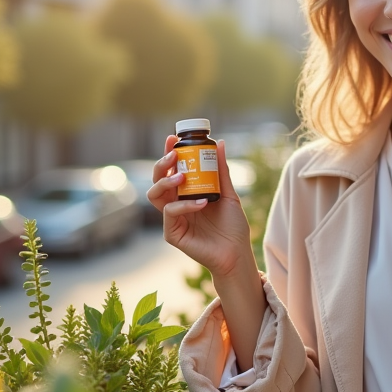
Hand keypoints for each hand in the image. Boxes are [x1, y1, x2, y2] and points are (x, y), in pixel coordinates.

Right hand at [148, 136, 254, 280]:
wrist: (237, 252)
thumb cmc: (233, 226)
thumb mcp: (228, 193)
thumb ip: (221, 170)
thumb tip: (220, 143)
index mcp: (186, 193)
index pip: (171, 170)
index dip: (169, 154)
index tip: (173, 139)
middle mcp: (176, 203)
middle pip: (157, 180)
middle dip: (161, 164)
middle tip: (174, 155)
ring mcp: (172, 218)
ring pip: (155, 195)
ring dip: (165, 182)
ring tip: (182, 177)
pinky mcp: (172, 233)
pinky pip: (170, 213)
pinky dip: (184, 205)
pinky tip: (201, 203)